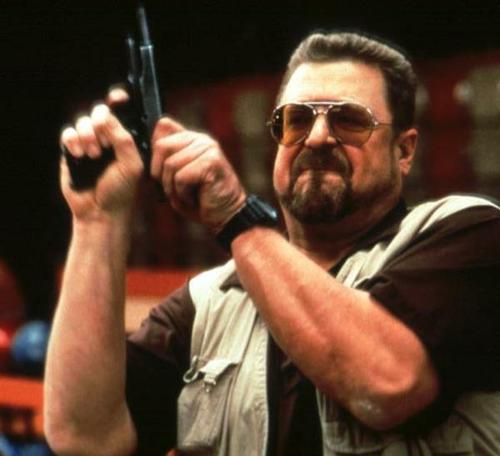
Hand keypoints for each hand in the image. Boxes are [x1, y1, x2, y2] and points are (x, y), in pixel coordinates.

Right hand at [60, 90, 143, 221]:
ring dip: (88, 135)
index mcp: (125, 139)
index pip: (122, 113)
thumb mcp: (131, 164)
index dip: (119, 101)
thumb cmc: (121, 191)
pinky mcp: (71, 151)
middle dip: (101, 123)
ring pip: (83, 121)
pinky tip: (80, 154)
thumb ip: (123, 138)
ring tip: (94, 155)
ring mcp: (88, 143)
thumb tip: (106, 115)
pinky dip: (73, 140)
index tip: (118, 98)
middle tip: (105, 144)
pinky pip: (68, 133)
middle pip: (100, 112)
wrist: (100, 211)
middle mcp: (107, 138)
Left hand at [150, 117, 245, 231]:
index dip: (155, 152)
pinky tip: (195, 199)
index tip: (161, 173)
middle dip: (160, 174)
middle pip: (161, 146)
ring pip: (170, 165)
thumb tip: (141, 146)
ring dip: (172, 188)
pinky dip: (183, 194)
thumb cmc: (199, 200)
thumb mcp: (175, 177)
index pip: (163, 126)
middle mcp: (201, 139)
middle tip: (175, 189)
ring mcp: (208, 149)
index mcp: (192, 138)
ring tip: (186, 196)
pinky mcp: (212, 162)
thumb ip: (163, 159)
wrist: (226, 217)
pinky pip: (181, 177)